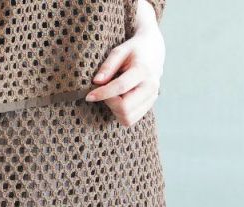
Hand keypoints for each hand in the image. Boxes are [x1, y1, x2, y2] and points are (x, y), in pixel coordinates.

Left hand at [85, 1, 164, 126]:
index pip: (121, 87)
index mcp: (143, 70)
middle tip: (103, 93)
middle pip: (125, 108)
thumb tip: (96, 82)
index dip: (102, 94)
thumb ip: (108, 66)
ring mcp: (152, 98)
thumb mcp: (120, 51)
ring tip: (112, 96)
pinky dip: (120, 113)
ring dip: (114, 110)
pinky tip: (118, 100)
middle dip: (109, 103)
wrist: (154, 51)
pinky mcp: (149, 105)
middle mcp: (150, 86)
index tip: (89, 96)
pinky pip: (131, 119)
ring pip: (127, 117)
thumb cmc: (134, 50)